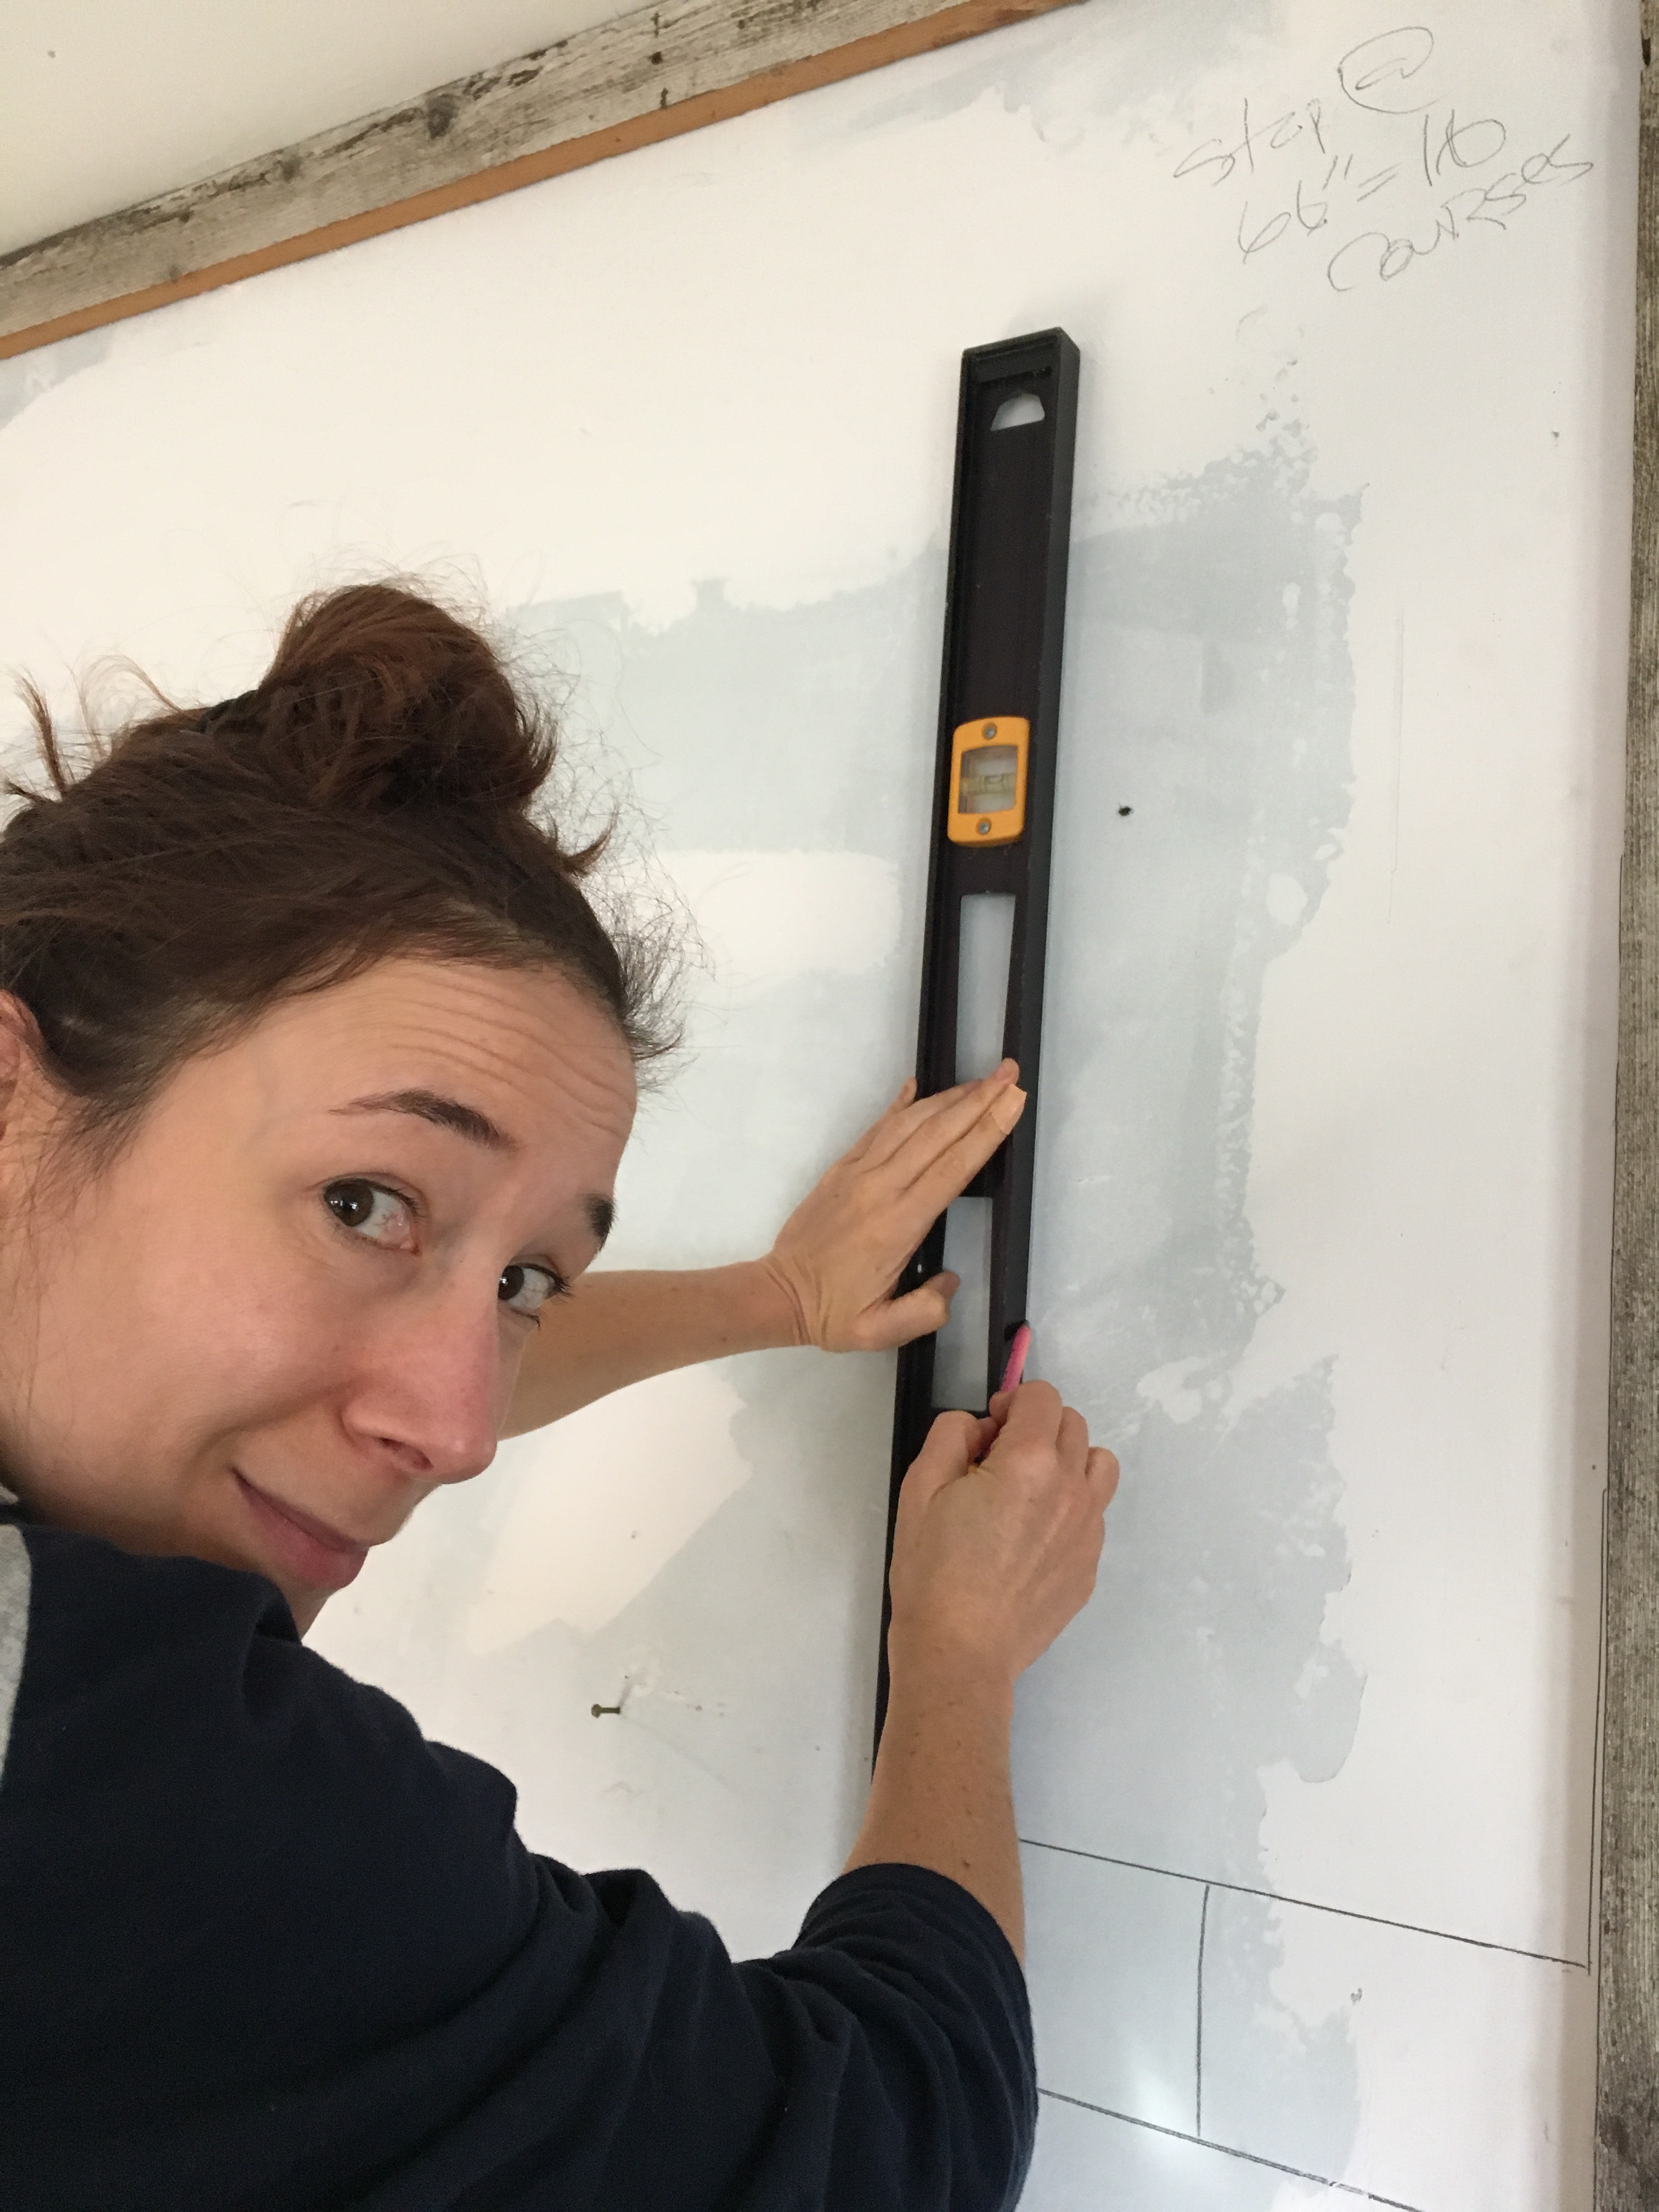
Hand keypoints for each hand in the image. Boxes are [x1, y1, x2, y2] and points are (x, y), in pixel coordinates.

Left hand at [756, 1063, 1025, 1352]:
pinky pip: (877, 1128)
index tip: (1013, 1101)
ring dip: (949, 1098)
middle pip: (938, 1133)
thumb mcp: (881, 1330)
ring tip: (983, 1078)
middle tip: (1011, 1072)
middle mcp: (880, 1188)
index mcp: (898, 1225)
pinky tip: (918, 1087)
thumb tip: (951, 1279)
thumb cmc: (833, 1314)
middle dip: (979, 1100)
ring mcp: (858, 1173)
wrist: (777, 1294)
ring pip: (909, 1123)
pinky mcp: (842, 1168)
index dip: (986, 1131)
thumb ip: (926, 1310)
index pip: (953, 1168)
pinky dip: (900, 1104)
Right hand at [886, 1381, 1118, 1685]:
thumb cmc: (933, 1574)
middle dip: (1036, 1426)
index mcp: (1029, 1462)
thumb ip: (951, 1435)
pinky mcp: (1090, 1565)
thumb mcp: (919, 1488)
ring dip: (1068, 1460)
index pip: (1042, 1397)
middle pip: (1073, 1424)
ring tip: (1030, 1488)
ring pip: (1098, 1464)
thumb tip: (979, 1427)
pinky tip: (1032, 1535)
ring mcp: (1087, 1530)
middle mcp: (1070, 1489)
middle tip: (999, 1458)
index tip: (990, 1427)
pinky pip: (1094, 1513)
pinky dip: (1071, 1506)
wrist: (960, 1652)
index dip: (1012, 1401)